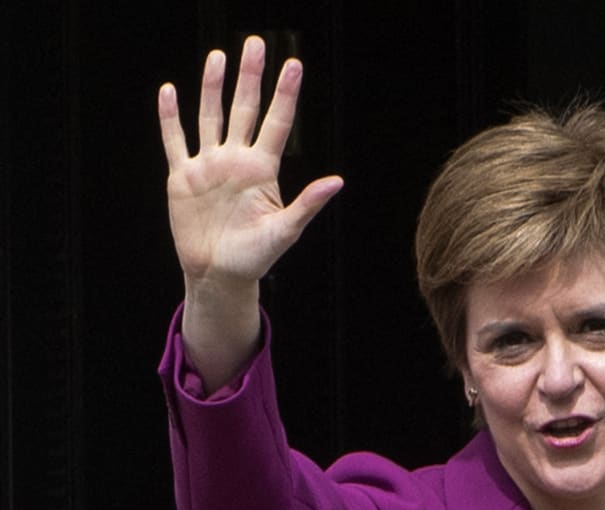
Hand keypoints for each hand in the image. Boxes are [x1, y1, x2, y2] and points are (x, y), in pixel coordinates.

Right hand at [158, 35, 342, 288]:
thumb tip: (338, 182)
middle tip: (255, 43)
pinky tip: (169, 91)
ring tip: (217, 57)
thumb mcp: (286, 230)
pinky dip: (171, 117)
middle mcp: (237, 160)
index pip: (277, 122)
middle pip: (244, 109)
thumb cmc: (257, 256)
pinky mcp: (183, 177)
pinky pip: (175, 141)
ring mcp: (209, 166)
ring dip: (212, 88)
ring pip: (210, 117)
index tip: (294, 64)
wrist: (219, 274)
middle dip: (250, 77)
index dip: (285, 94)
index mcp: (263, 169)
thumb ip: (308, 203)